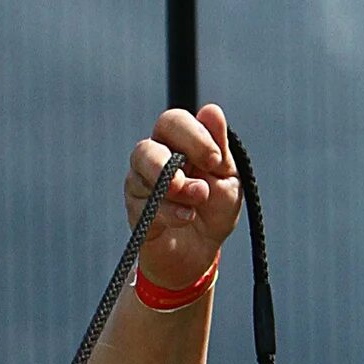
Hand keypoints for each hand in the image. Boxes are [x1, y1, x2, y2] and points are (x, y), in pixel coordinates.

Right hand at [127, 103, 239, 290]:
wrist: (200, 253)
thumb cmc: (214, 211)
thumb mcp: (227, 179)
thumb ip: (219, 148)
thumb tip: (211, 110)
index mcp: (177, 143)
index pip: (173, 122)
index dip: (193, 136)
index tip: (216, 160)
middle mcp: (154, 158)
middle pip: (147, 146)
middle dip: (172, 162)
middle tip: (200, 184)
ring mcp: (140, 184)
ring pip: (141, 173)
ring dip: (174, 188)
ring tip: (197, 201)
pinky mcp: (136, 212)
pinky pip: (146, 206)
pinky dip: (170, 212)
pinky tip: (186, 218)